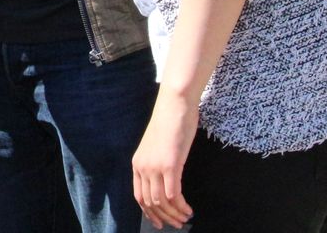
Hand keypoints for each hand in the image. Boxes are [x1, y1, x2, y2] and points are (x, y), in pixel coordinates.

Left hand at [132, 89, 197, 229]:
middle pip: (149, 202)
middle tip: (178, 224)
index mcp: (137, 163)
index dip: (149, 213)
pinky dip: (181, 206)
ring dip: (174, 214)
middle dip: (164, 217)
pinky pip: (174, 195)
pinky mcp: (170, 165)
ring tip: (185, 218)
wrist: (174, 105)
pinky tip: (189, 209)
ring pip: (161, 202)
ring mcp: (155, 166)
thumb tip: (165, 180)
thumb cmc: (169, 124)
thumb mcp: (158, 147)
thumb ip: (157, 164)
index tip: (160, 223)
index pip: (139, 196)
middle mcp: (143, 167)